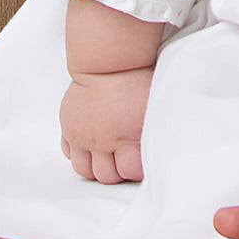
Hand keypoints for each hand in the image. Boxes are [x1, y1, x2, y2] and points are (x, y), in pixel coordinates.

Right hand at [60, 67, 153, 182]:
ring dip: (96, 168)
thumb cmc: (136, 81)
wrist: (108, 63)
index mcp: (128, 136)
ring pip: (84, 170)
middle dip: (117, 173)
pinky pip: (69, 153)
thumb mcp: (155, 107)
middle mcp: (103, 140)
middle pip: (106, 176)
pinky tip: (92, 147)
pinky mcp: (69, 128)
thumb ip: (157, 131)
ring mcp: (83, 136)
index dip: (138, 171)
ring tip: (107, 158)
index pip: (131, 172)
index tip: (142, 164)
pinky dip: (80, 154)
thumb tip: (169, 147)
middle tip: (125, 162)